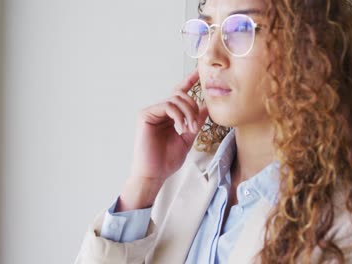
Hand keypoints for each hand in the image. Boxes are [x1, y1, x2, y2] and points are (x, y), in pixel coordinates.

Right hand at [117, 70, 207, 210]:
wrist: (155, 174)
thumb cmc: (167, 160)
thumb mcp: (187, 138)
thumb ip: (195, 122)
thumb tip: (206, 107)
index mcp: (169, 116)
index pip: (179, 94)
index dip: (189, 81)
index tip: (198, 71)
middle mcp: (160, 111)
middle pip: (181, 95)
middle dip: (192, 107)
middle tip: (194, 126)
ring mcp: (152, 112)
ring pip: (175, 99)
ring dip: (187, 113)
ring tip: (188, 129)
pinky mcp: (145, 115)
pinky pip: (167, 105)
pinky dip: (178, 115)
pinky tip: (180, 127)